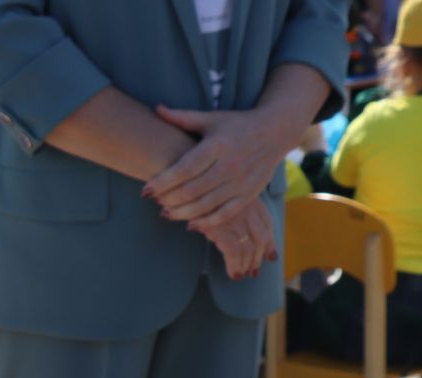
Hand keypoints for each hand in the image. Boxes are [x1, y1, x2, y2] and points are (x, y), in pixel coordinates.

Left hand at [144, 104, 293, 228]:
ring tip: (165, 213)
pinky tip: (190, 224)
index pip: (183, 170)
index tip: (145, 191)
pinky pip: (224, 214)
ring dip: (181, 213)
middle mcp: (229, 166)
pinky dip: (206, 223)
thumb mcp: (212, 118)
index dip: (162, 183)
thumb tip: (157, 109)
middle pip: (191, 191)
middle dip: (168, 200)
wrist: (276, 131)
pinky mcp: (249, 195)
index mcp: (217, 146)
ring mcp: (240, 182)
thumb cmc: (237, 125)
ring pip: (205, 206)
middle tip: (153, 201)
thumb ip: (183, 117)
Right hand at [199, 197, 276, 280]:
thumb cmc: (203, 198)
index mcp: (251, 200)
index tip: (271, 258)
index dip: (271, 243)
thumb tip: (248, 236)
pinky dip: (235, 266)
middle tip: (253, 271)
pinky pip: (234, 252)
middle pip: (261, 238)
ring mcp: (235, 218)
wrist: (187, 192)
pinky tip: (232, 273)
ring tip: (240, 274)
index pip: (267, 224)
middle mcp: (247, 209)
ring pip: (249, 248)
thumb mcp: (226, 200)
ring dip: (246, 265)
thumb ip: (240, 213)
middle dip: (258, 258)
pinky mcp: (221, 228)